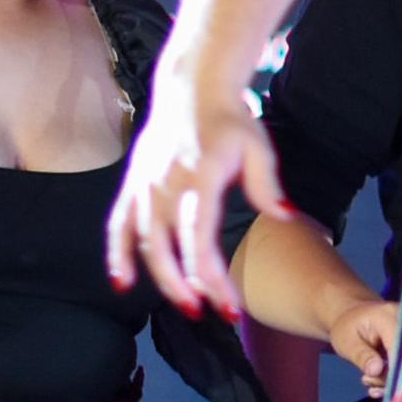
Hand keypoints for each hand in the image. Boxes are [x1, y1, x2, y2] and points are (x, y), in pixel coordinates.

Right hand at [108, 57, 288, 317]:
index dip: (211, 275)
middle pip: (167, 247)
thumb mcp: (257, 146)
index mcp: (200, 176)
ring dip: (159, 278)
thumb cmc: (230, 120)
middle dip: (184, 285)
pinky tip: (122, 283)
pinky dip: (116, 254)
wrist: (190, 88)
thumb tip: (285, 216)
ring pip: (143, 241)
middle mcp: (166, 184)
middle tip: (206, 313)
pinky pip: (117, 225)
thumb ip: (267, 184)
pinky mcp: (131, 185)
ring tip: (184, 306)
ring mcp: (144, 186)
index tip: (228, 305)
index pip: (200, 236)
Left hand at [326, 294, 401, 392]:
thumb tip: (376, 371)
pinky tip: (377, 380)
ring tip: (368, 379)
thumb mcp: (347, 342)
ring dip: (388, 378)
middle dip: (389, 377)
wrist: (352, 317)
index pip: (399, 347)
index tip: (385, 387)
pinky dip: (392, 376)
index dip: (395, 370)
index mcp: (388, 317)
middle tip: (367, 380)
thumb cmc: (347, 327)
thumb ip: (362, 356)